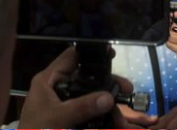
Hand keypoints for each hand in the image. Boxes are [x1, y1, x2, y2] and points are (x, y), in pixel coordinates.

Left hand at [18, 47, 157, 128]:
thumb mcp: (58, 118)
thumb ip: (82, 107)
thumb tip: (110, 97)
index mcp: (49, 80)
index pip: (71, 57)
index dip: (90, 53)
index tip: (112, 54)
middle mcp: (57, 89)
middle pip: (86, 79)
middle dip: (107, 84)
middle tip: (127, 90)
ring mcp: (64, 105)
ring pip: (91, 99)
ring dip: (108, 107)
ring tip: (121, 121)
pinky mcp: (70, 120)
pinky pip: (89, 115)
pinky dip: (102, 119)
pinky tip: (115, 125)